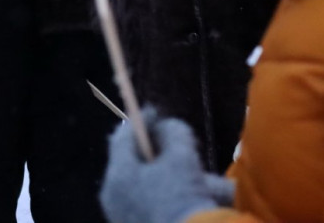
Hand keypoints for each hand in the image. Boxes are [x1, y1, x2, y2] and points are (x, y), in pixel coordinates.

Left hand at [99, 108, 220, 222]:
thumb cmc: (183, 199)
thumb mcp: (182, 156)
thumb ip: (173, 131)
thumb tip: (166, 126)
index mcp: (116, 177)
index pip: (122, 137)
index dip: (140, 121)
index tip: (156, 112)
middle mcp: (115, 199)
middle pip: (138, 163)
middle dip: (166, 153)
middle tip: (183, 145)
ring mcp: (126, 217)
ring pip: (155, 186)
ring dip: (181, 178)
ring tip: (207, 180)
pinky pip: (159, 204)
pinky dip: (179, 197)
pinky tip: (206, 196)